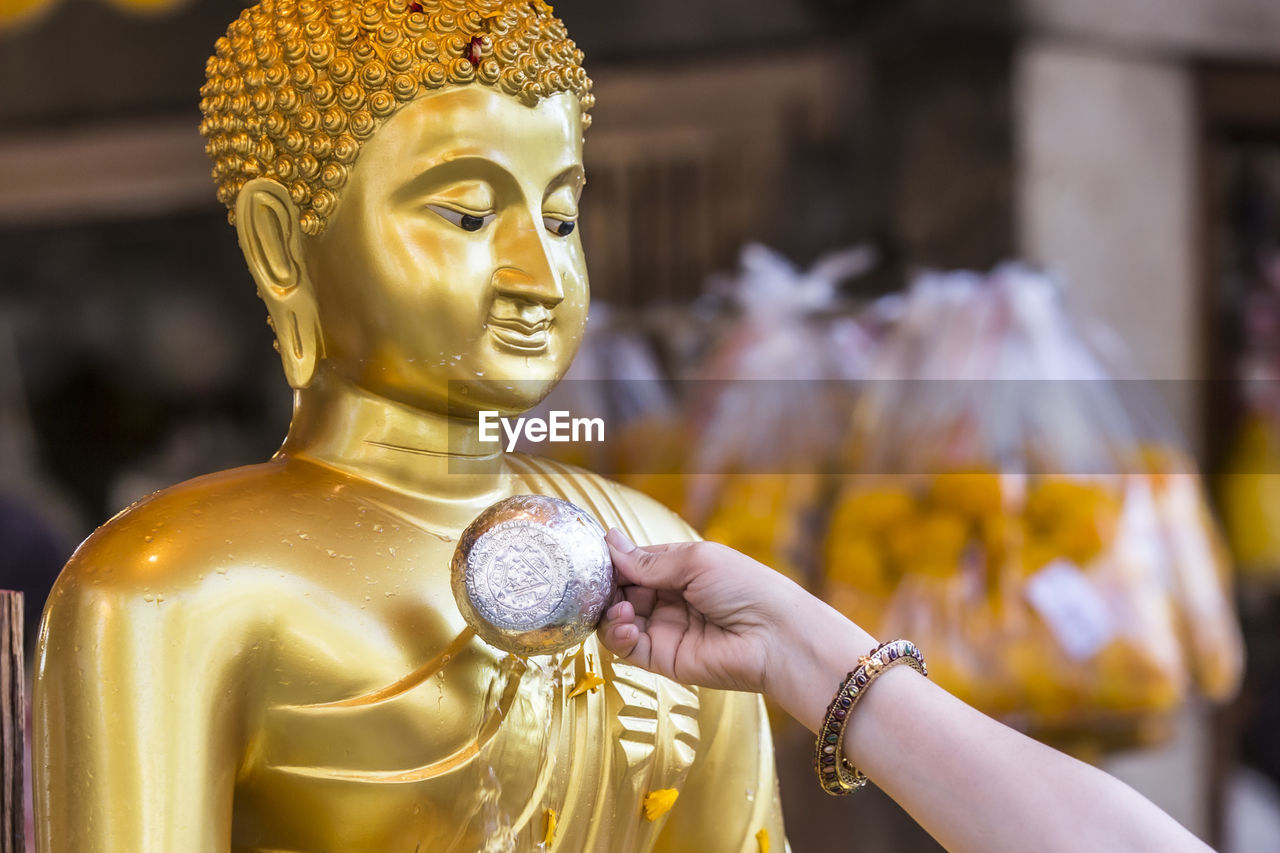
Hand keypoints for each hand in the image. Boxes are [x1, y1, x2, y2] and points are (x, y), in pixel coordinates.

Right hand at [597, 529, 876, 727]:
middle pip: (622, 591)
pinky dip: (618, 635)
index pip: (634, 563)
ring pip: (618, 620)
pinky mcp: (664, 659)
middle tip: (598, 586)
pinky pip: (628, 648)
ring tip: (622, 608)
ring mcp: (666, 629)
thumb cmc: (746, 588)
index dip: (614, 562)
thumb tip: (609, 540)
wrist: (776, 637)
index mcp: (680, 569)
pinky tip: (628, 624)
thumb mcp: (696, 561)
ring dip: (611, 612)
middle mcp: (670, 598)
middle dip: (607, 588)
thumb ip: (649, 561)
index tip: (595, 559)